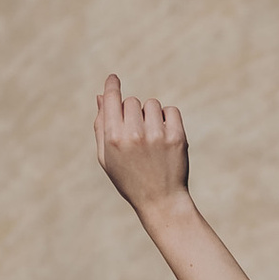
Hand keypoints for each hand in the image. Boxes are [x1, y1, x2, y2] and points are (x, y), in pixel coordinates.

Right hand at [94, 75, 189, 213]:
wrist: (161, 201)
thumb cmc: (129, 179)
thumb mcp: (107, 156)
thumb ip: (101, 125)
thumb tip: (101, 96)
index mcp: (114, 138)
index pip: (111, 99)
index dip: (112, 86)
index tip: (113, 78)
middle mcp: (135, 134)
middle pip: (132, 101)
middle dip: (132, 112)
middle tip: (136, 133)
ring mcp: (157, 135)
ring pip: (151, 104)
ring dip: (151, 115)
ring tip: (151, 137)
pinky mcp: (177, 137)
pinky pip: (170, 110)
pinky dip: (168, 119)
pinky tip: (164, 136)